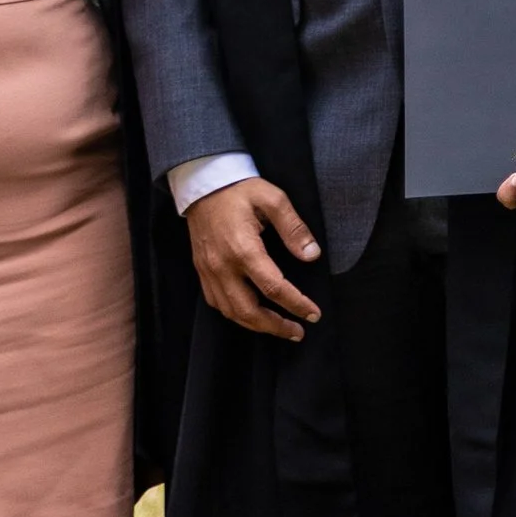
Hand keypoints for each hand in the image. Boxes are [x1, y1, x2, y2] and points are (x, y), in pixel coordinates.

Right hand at [187, 176, 321, 338]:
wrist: (203, 184)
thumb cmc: (240, 190)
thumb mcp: (273, 198)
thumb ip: (294, 228)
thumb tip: (312, 256)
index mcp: (243, 249)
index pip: (273, 288)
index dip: (296, 304)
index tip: (313, 314)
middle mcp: (223, 266)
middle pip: (249, 311)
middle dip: (275, 326)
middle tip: (298, 332)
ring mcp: (209, 271)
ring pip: (231, 312)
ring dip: (256, 325)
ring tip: (279, 328)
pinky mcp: (202, 271)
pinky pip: (217, 303)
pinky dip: (235, 315)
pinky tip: (251, 315)